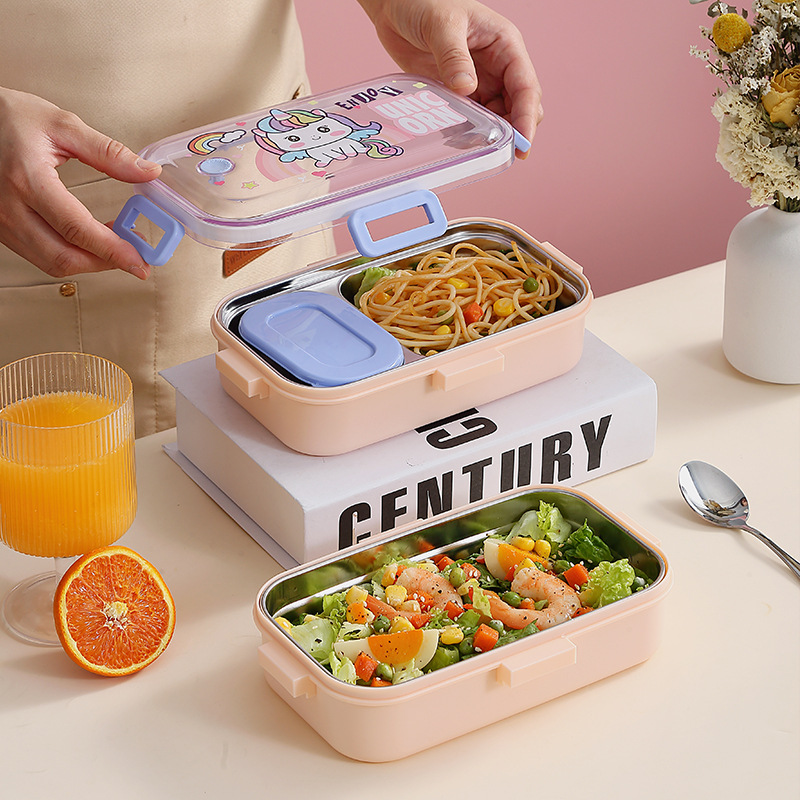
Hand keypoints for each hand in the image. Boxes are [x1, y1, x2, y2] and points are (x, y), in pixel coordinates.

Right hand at [0, 87, 160, 279]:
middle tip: (136, 258)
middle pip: (64, 257)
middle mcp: (9, 208)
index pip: (77, 229)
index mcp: (26, 179)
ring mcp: (2, 222)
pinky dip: (70, 256)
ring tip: (118, 249)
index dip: (113, 250)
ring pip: (51, 263)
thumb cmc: (7, 117)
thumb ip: (108, 152)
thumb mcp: (61, 125)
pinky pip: (39, 255)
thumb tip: (148, 172)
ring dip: (89, 263)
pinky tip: (90, 243)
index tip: (139, 260)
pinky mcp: (1, 228)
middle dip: (105, 263)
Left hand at [357, 0, 542, 153]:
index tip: (522, 145)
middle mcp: (497, 66)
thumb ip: (454, 57)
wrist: (394, 5)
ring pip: (496, 118)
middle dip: (513, 131)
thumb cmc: (423, 1)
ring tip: (474, 150)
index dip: (527, 117)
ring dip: (489, 135)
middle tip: (498, 154)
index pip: (525, 86)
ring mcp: (478, 82)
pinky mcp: (458, 93)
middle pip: (518, 107)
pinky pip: (471, 120)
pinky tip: (457, 143)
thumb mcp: (441, 25)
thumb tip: (467, 89)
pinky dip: (468, 134)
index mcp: (504, 45)